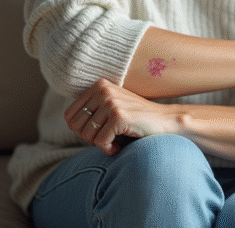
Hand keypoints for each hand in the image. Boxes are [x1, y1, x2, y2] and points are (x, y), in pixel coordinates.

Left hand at [64, 78, 180, 154]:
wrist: (165, 121)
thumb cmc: (137, 118)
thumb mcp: (112, 106)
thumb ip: (92, 108)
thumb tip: (69, 122)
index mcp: (99, 85)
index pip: (70, 115)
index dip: (80, 130)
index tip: (97, 133)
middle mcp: (103, 90)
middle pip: (75, 126)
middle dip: (89, 138)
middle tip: (106, 139)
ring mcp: (111, 102)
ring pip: (87, 135)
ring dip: (101, 144)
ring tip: (115, 141)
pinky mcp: (119, 116)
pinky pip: (101, 142)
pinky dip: (109, 149)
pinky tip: (120, 146)